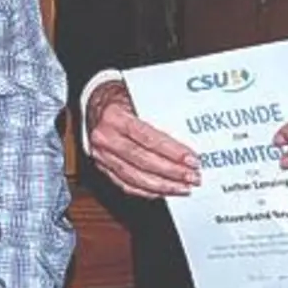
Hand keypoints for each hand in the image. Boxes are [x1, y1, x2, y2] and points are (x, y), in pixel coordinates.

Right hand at [86, 80, 200, 197]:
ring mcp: (101, 155)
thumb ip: (156, 114)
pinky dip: (147, 191)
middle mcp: (105, 137)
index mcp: (114, 116)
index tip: (191, 159)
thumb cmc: (118, 98)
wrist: (94, 103)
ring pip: (134, 177)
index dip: (171, 151)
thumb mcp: (136, 96)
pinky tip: (164, 191)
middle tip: (193, 177)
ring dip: (163, 185)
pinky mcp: (102, 167)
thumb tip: (187, 134)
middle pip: (142, 160)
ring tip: (183, 187)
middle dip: (172, 172)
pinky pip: (126, 185)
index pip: (147, 138)